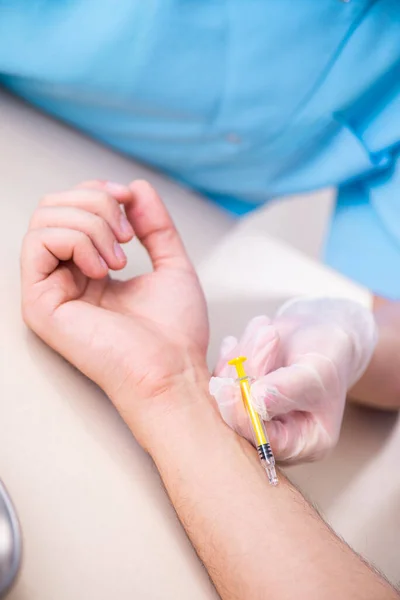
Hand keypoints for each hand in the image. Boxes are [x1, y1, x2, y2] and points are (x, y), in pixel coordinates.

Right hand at [21, 180, 208, 445]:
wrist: (173, 371)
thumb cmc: (175, 333)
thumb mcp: (172, 263)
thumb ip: (154, 224)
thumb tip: (135, 187)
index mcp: (91, 269)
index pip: (72, 208)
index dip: (99, 191)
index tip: (130, 199)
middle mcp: (66, 277)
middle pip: (53, 205)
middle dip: (96, 203)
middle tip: (125, 234)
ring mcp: (50, 290)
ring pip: (45, 218)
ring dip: (92, 224)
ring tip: (118, 260)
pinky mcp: (40, 304)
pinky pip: (39, 243)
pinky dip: (77, 240)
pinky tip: (102, 269)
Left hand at [210, 298, 376, 462]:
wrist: (317, 334)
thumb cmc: (327, 356)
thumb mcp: (317, 371)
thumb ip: (289, 388)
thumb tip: (256, 401)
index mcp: (301, 444)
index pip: (264, 443)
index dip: (245, 415)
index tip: (237, 383)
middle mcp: (271, 438)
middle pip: (237, 417)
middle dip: (248, 370)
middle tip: (269, 333)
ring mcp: (248, 418)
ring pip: (225, 393)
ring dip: (243, 354)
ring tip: (268, 330)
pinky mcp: (232, 398)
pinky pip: (217, 378)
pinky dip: (232, 352)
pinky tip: (253, 335)